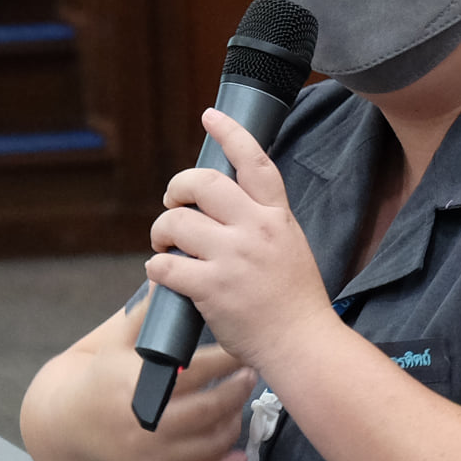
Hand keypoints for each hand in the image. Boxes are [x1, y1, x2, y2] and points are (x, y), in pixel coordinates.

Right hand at [75, 298, 257, 460]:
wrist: (70, 425)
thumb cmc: (101, 378)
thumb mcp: (115, 343)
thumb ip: (143, 316)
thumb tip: (166, 278)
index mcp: (135, 386)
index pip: (191, 373)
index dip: (222, 361)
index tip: (240, 349)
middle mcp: (144, 424)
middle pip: (206, 410)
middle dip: (236, 391)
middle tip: (252, 373)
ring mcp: (151, 455)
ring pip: (207, 444)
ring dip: (234, 423)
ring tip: (243, 402)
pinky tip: (239, 454)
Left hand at [147, 108, 337, 381]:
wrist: (303, 344)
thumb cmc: (295, 302)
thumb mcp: (290, 247)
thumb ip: (261, 225)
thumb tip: (220, 210)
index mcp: (277, 217)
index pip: (255, 162)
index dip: (231, 133)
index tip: (210, 116)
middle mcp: (255, 230)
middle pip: (202, 183)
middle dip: (177, 188)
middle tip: (173, 204)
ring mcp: (233, 258)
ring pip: (176, 222)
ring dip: (161, 231)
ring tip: (164, 245)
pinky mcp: (212, 288)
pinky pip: (166, 264)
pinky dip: (157, 267)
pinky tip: (163, 274)